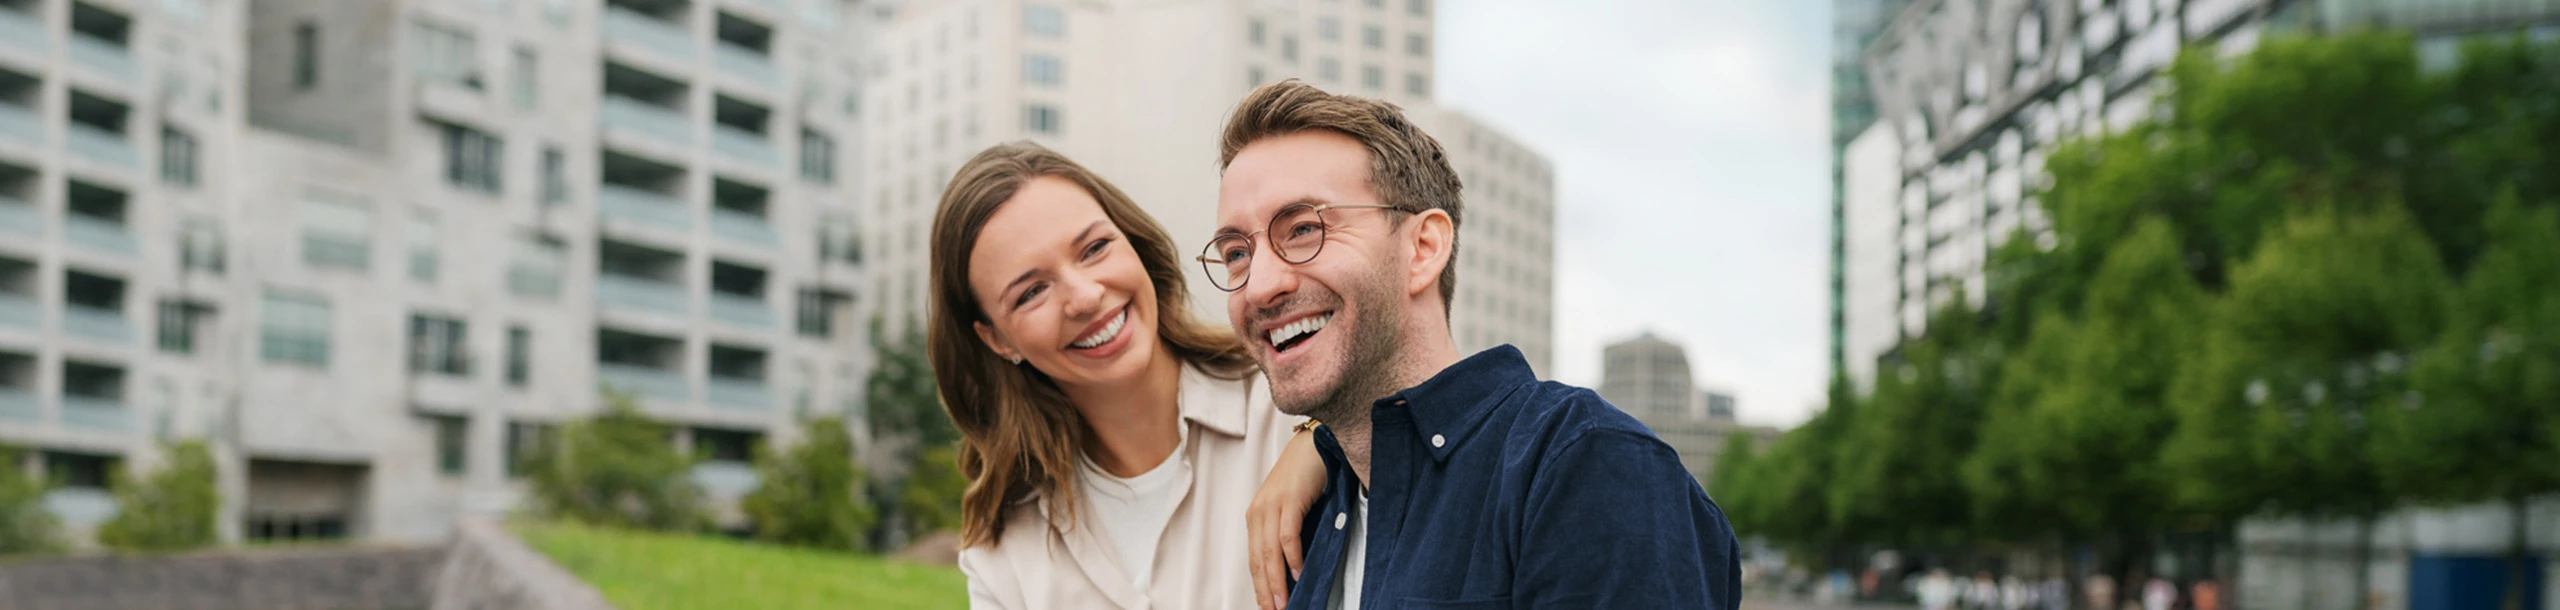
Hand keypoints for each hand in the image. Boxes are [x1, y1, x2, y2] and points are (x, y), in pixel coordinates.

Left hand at [1248, 426, 1324, 609]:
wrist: (1314, 444)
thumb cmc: (1305, 477)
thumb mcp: (1291, 508)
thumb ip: (1287, 533)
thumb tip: (1294, 567)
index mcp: (1257, 517)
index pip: (1254, 559)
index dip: (1259, 586)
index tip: (1267, 606)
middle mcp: (1259, 512)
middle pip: (1258, 560)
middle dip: (1265, 590)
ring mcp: (1272, 505)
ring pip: (1270, 551)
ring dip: (1277, 581)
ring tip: (1283, 603)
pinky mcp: (1289, 499)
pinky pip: (1287, 534)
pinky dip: (1292, 556)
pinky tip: (1298, 572)